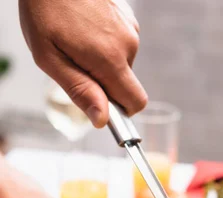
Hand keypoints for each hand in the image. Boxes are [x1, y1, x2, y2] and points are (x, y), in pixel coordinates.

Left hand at [19, 0, 146, 126]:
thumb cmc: (44, 9)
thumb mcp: (50, 58)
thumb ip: (80, 91)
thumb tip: (102, 119)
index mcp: (110, 59)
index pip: (135, 102)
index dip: (119, 111)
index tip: (98, 103)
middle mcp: (127, 44)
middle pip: (125, 85)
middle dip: (103, 83)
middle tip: (74, 63)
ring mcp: (129, 28)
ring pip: (122, 65)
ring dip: (102, 62)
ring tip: (76, 41)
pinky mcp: (127, 17)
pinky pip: (121, 45)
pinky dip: (105, 45)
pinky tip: (85, 29)